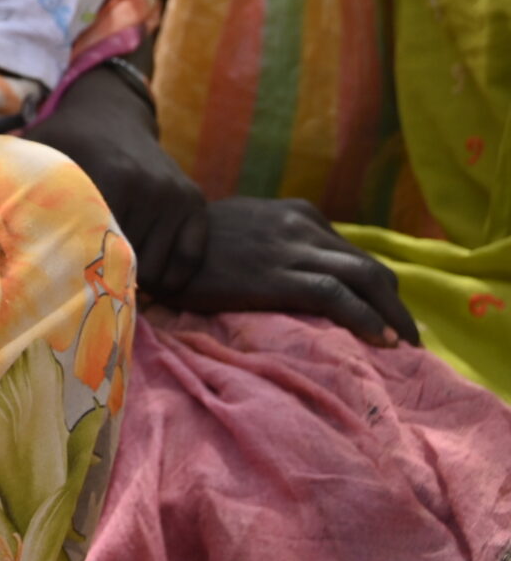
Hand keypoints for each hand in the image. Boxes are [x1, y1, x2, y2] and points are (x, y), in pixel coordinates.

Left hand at [24, 67, 209, 298]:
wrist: (111, 113)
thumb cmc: (64, 141)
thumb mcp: (36, 151)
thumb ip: (11, 180)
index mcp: (110, 175)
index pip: (97, 248)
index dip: (78, 272)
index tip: (61, 280)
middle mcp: (149, 186)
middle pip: (128, 262)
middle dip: (105, 277)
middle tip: (84, 281)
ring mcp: (176, 195)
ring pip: (158, 270)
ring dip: (136, 277)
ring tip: (109, 266)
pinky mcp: (195, 202)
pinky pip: (188, 263)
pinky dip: (169, 277)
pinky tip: (143, 270)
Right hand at [167, 196, 418, 344]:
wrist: (154, 240)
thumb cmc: (192, 246)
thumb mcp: (241, 231)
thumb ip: (274, 243)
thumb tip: (293, 274)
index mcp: (296, 213)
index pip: (353, 253)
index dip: (377, 289)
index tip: (385, 316)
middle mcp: (302, 225)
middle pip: (371, 266)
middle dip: (396, 305)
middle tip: (407, 338)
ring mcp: (292, 248)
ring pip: (367, 278)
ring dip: (394, 315)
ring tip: (405, 346)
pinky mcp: (279, 275)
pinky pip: (339, 296)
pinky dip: (368, 319)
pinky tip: (381, 342)